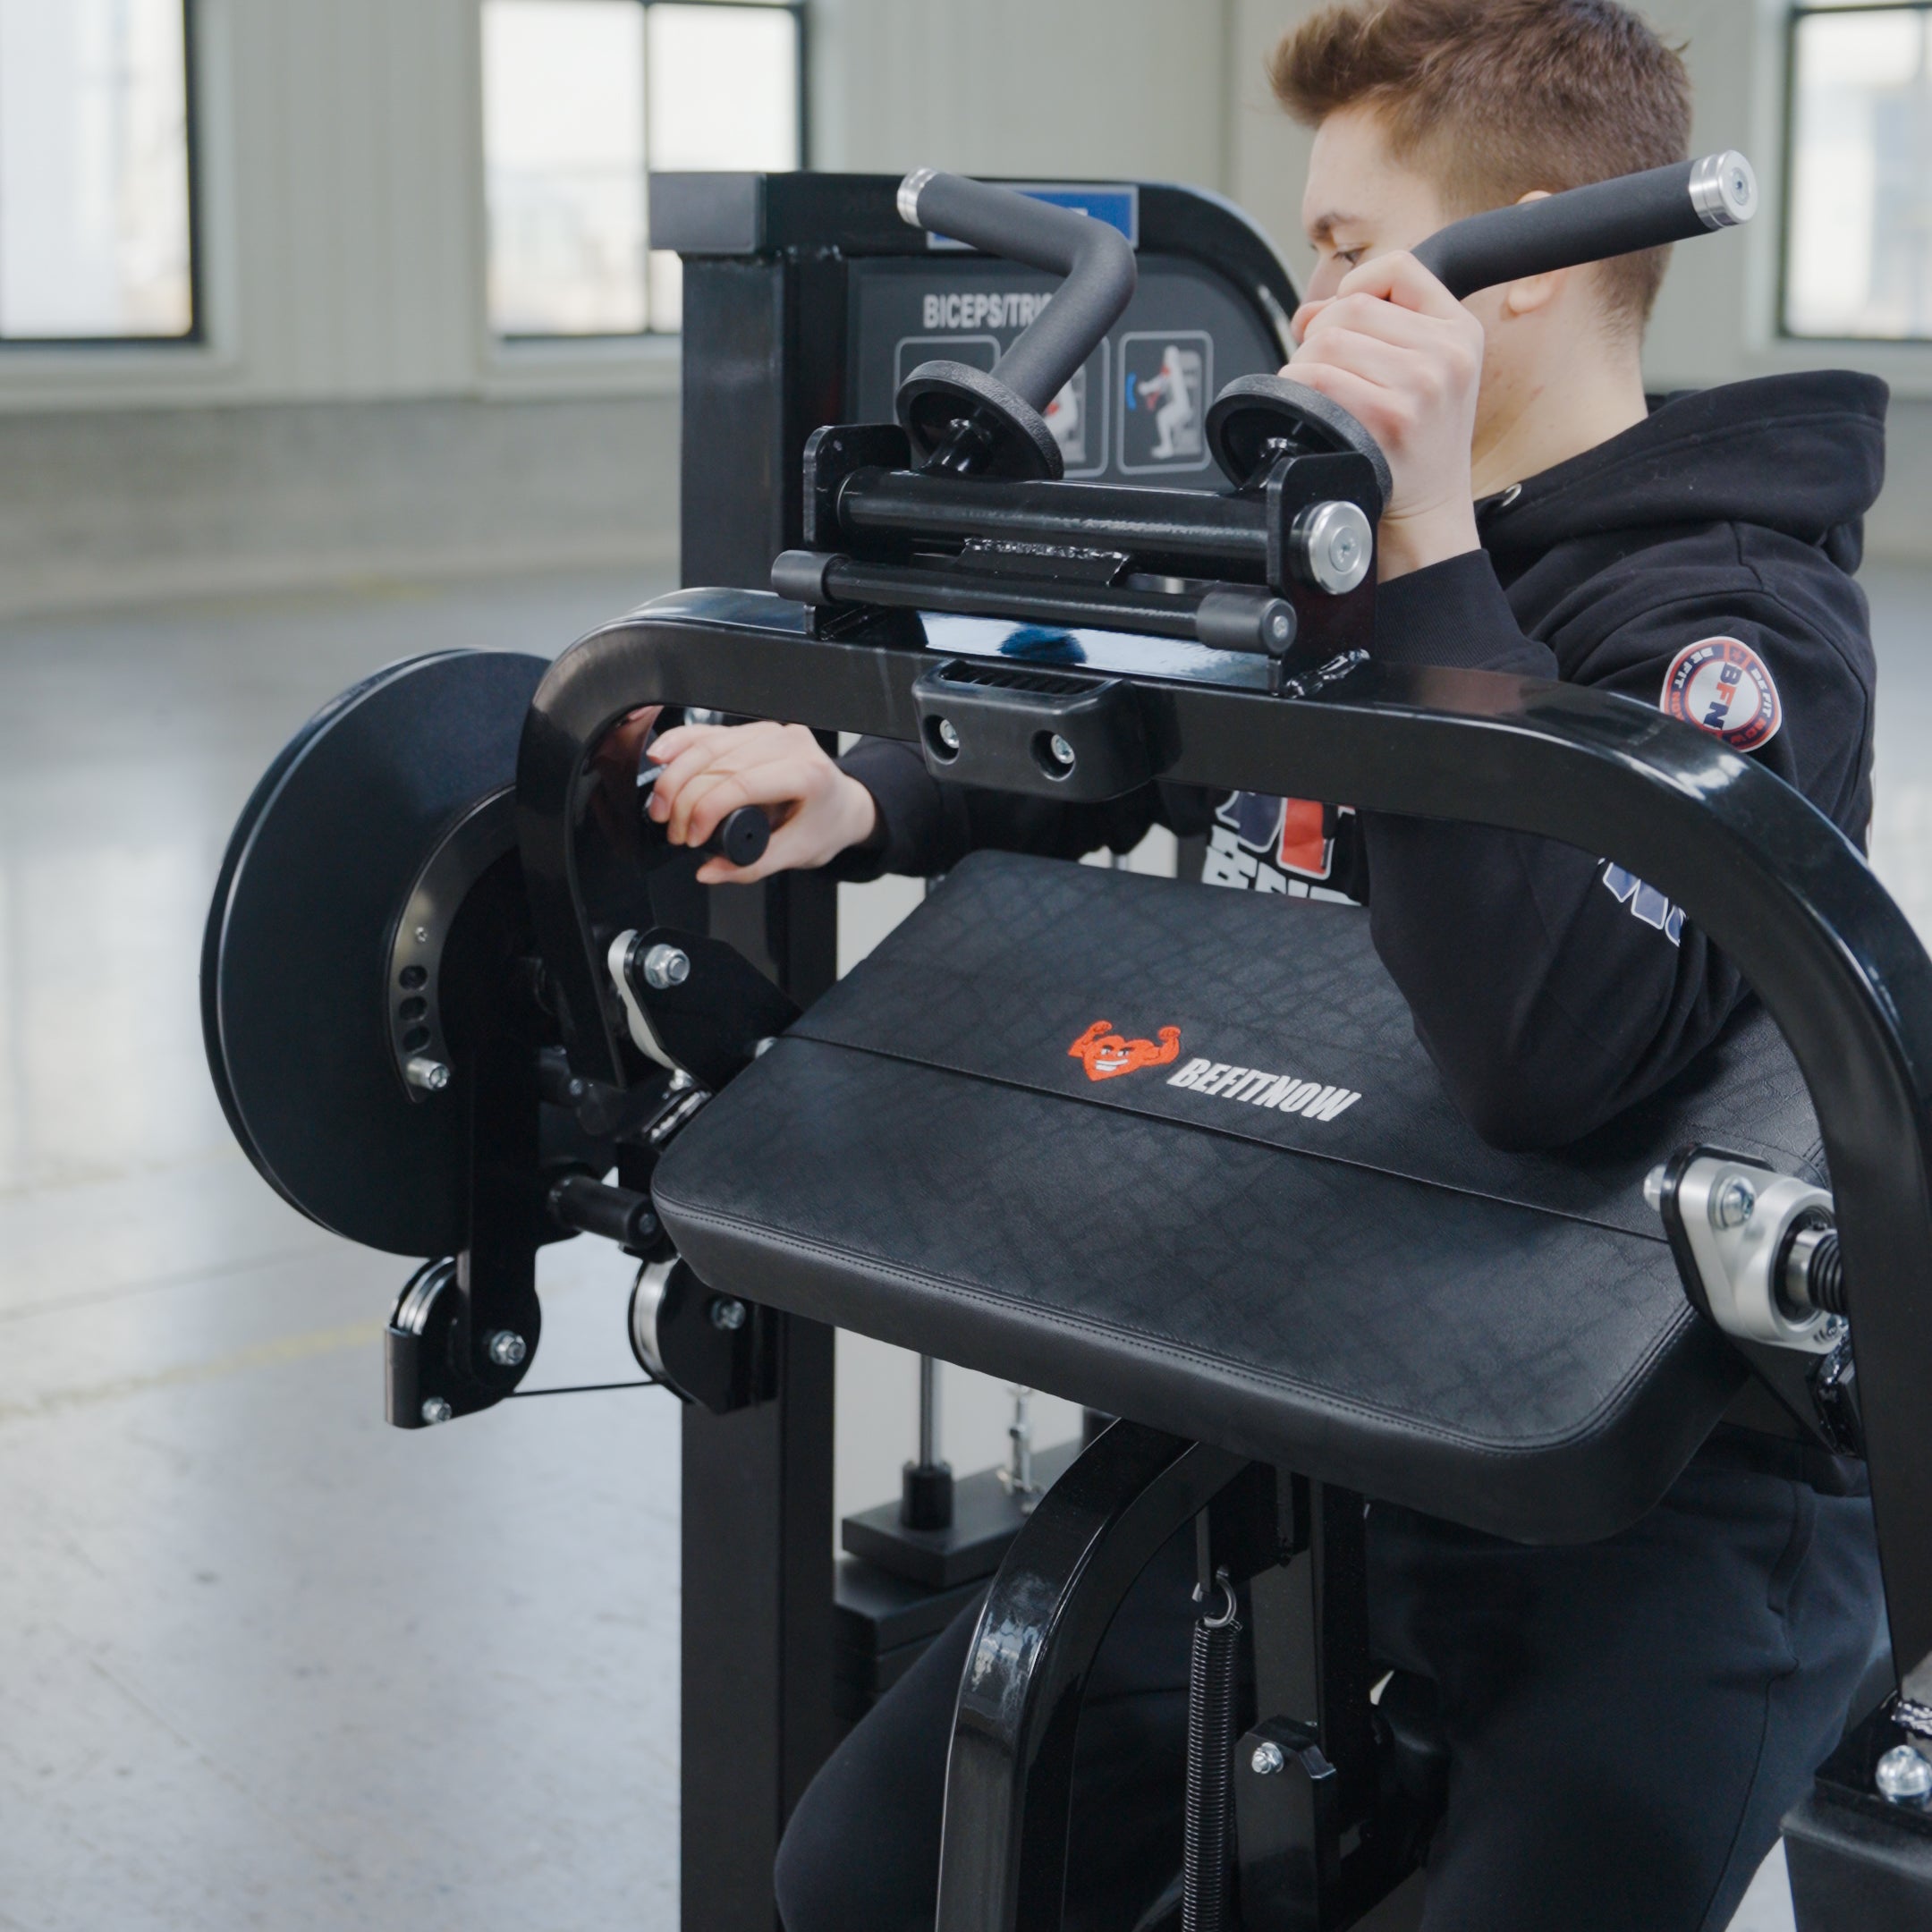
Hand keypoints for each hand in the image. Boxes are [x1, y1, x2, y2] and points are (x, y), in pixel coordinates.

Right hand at [641, 717, 877, 883]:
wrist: (842, 805)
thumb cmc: (825, 824)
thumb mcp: (797, 854)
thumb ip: (752, 867)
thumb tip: (709, 872)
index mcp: (807, 772)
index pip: (743, 783)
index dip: (706, 810)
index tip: (691, 838)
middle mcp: (788, 744)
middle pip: (719, 764)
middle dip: (684, 799)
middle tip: (673, 832)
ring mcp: (769, 732)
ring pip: (707, 746)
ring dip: (675, 777)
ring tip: (660, 809)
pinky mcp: (750, 731)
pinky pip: (708, 733)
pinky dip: (679, 745)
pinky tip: (660, 759)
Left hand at [1284, 251, 1483, 579]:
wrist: (1426, 515)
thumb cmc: (1417, 447)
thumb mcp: (1428, 374)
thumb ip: (1380, 329)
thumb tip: (1312, 311)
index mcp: (1461, 332)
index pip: (1398, 268)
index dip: (1357, 286)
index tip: (1343, 317)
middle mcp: (1447, 354)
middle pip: (1352, 306)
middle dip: (1320, 333)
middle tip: (1320, 368)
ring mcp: (1421, 385)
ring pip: (1330, 339)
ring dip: (1304, 363)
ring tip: (1316, 392)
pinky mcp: (1391, 417)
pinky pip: (1320, 378)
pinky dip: (1298, 388)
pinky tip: (1309, 409)